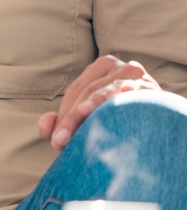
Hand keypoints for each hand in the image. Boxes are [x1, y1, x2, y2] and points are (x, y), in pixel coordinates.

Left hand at [38, 54, 159, 149]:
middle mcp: (122, 68)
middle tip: (60, 143)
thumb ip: (65, 120)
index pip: (77, 90)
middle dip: (72, 118)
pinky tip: (110, 114)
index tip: (55, 139)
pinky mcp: (154, 92)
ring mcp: (139, 78)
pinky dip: (118, 106)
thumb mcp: (93, 115)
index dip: (64, 115)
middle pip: (89, 91)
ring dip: (91, 112)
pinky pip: (132, 100)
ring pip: (107, 94)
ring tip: (79, 125)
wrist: (164, 123)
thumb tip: (45, 127)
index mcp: (104, 67)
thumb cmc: (123, 117)